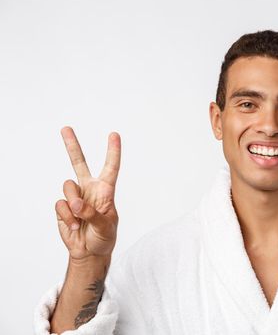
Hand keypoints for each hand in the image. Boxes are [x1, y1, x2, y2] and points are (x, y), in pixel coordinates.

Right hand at [55, 126, 120, 260]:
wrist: (89, 252)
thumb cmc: (104, 238)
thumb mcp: (106, 227)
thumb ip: (93, 214)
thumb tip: (76, 203)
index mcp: (106, 191)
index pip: (110, 168)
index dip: (113, 151)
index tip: (114, 134)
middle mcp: (89, 189)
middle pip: (79, 163)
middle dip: (72, 145)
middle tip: (66, 128)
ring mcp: (74, 197)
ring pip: (68, 186)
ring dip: (73, 203)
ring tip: (80, 218)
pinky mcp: (62, 207)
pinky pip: (60, 205)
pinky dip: (66, 217)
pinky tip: (73, 226)